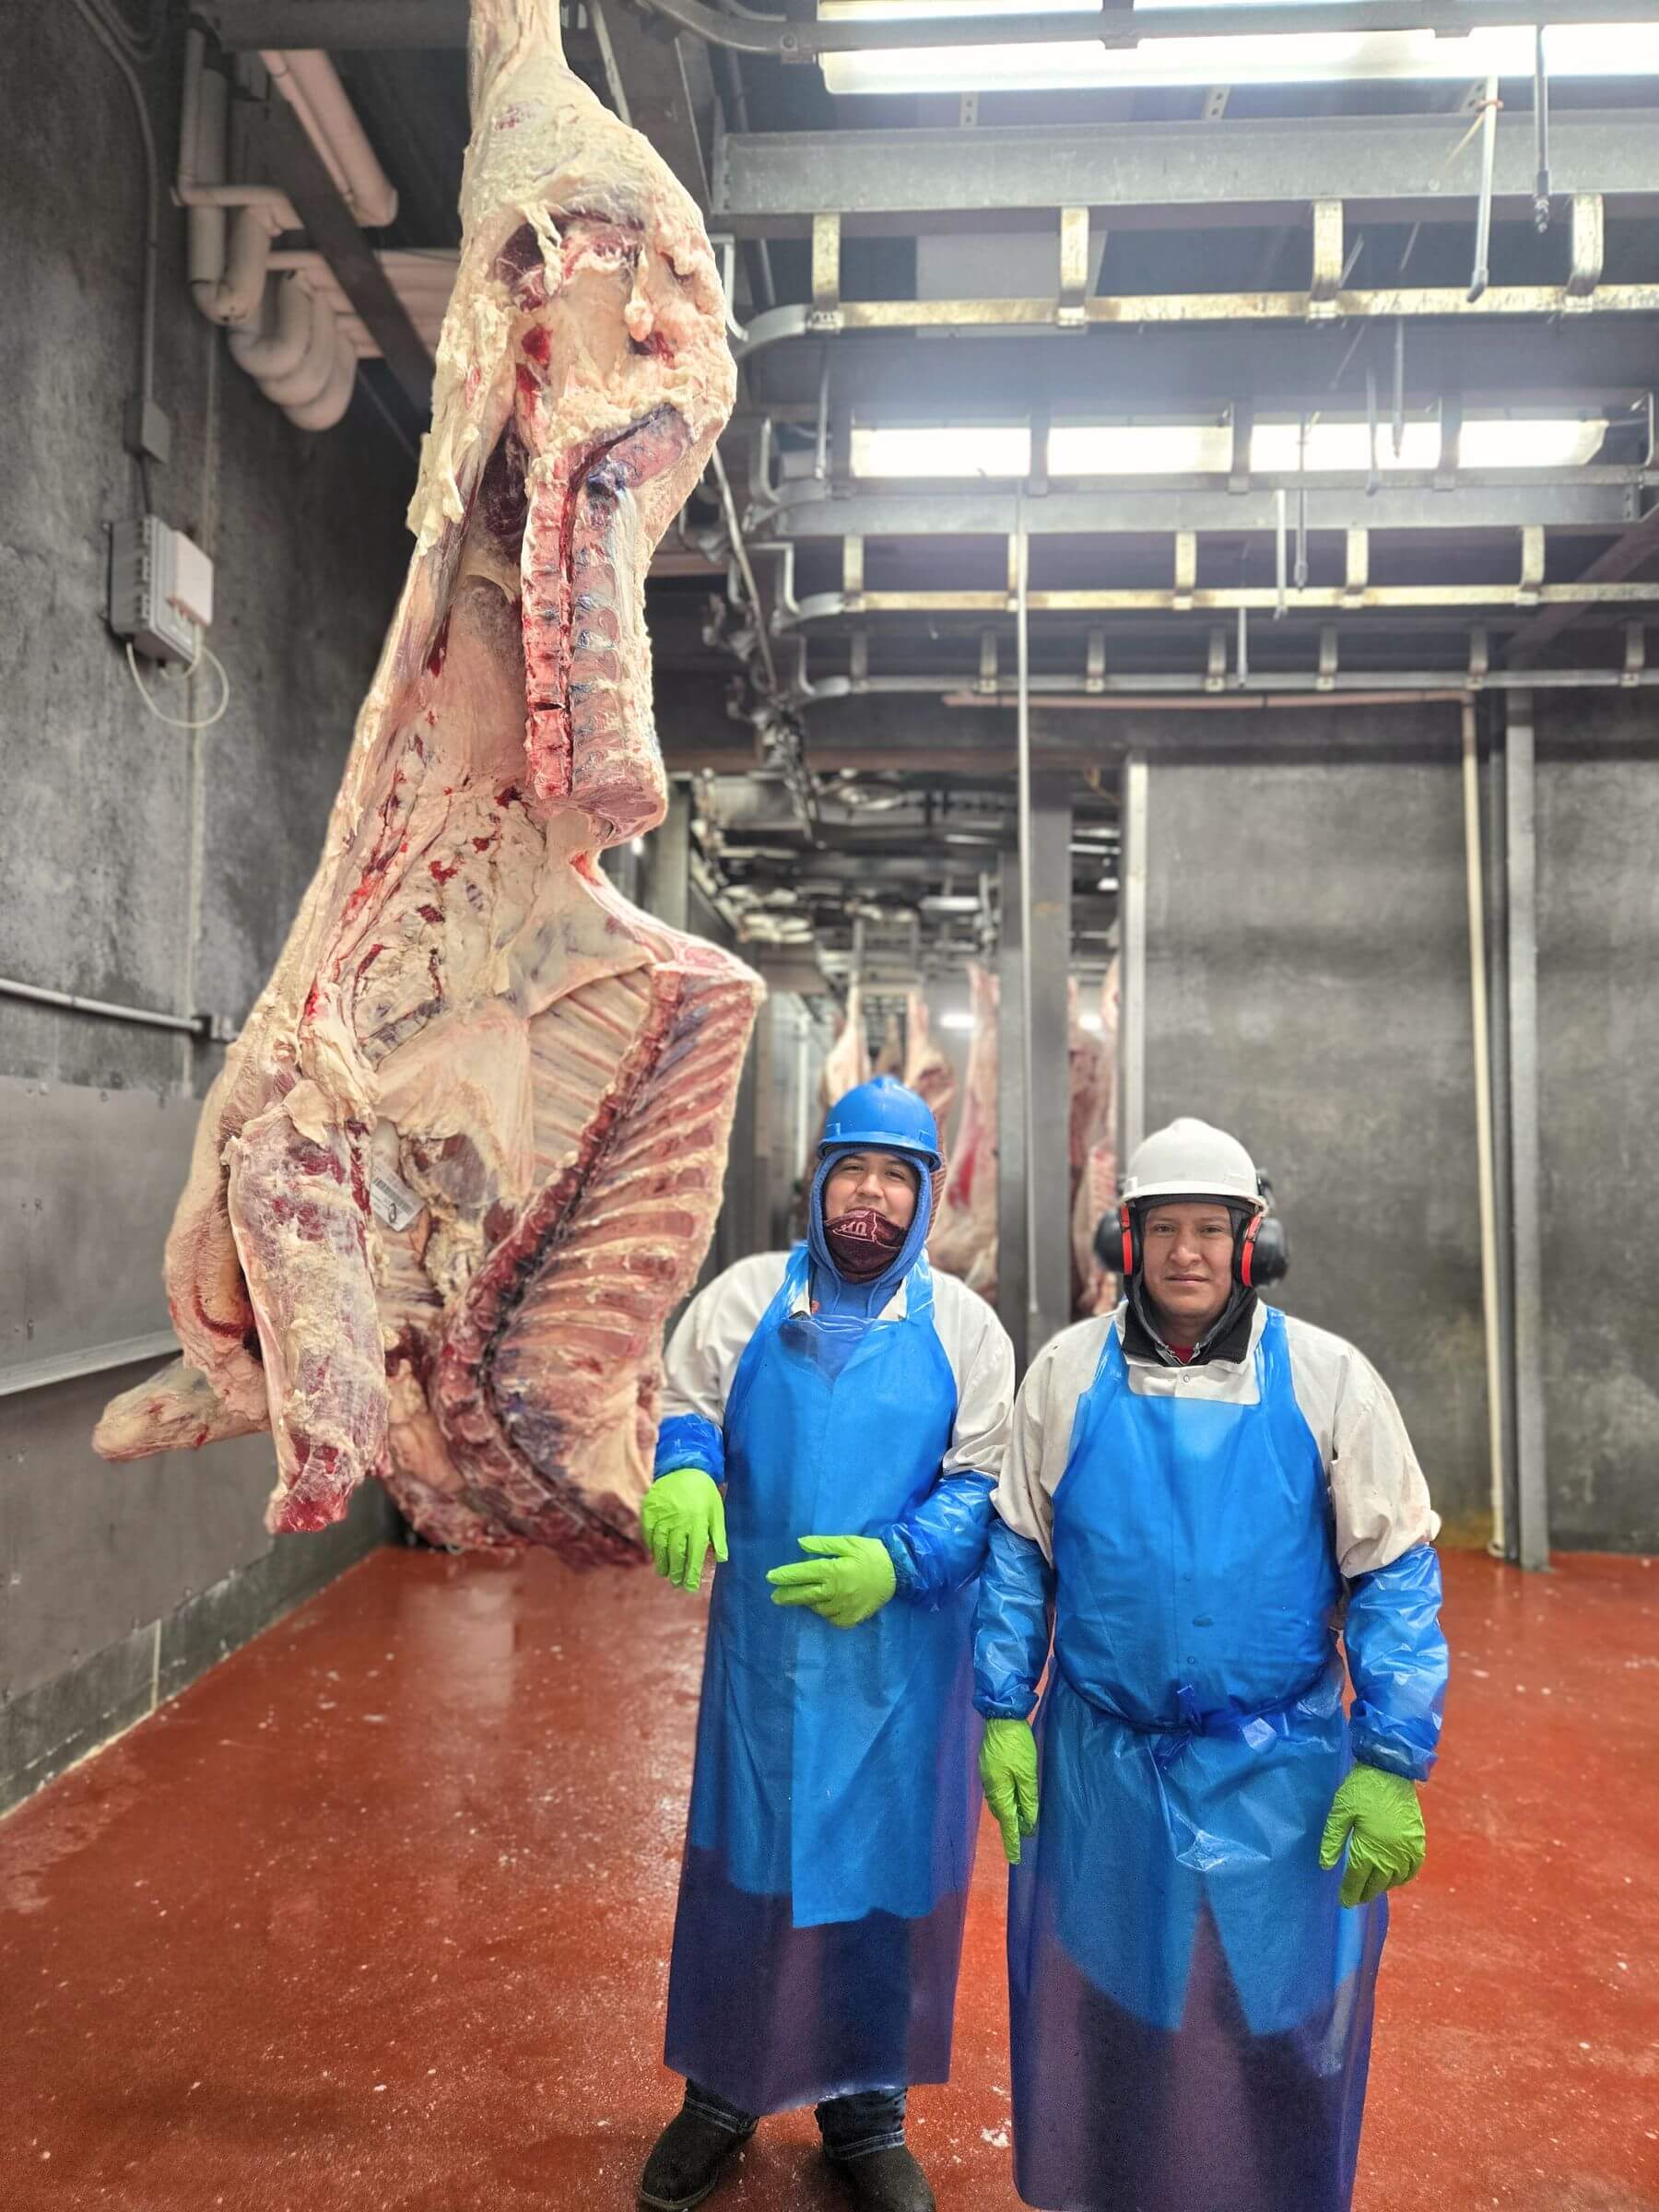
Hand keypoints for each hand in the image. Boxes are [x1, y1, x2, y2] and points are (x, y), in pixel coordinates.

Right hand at [640, 1467, 727, 1590]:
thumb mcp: (717, 1511)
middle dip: (677, 1572)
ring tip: (665, 1574)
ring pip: (661, 1546)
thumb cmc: (704, 1492)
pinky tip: (655, 1555)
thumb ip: (719, 1536)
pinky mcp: (650, 1511)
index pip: (694, 1554)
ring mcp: (663, 1516)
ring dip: (662, 1563)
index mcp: (698, 1522)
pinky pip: (649, 1534)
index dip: (691, 1572)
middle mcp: (680, 1521)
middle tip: (676, 1584)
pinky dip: (651, 1547)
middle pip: (676, 1553)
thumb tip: (722, 1559)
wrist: (684, 1467)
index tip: (690, 1586)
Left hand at [766, 1534, 895, 1627]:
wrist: (899, 1571)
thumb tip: (800, 1544)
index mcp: (833, 1571)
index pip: (802, 1574)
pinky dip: (826, 1614)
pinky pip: (833, 1619)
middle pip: (804, 1596)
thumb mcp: (848, 1542)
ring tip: (805, 1598)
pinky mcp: (853, 1618)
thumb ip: (823, 1545)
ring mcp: (844, 1607)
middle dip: (787, 1596)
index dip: (785, 1576)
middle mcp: (836, 1591)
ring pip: (818, 1608)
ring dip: (809, 1603)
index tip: (770, 1578)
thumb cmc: (871, 1553)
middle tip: (776, 1597)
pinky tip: (824, 1607)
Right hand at [979, 1718, 1039, 1864]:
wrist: (1000, 1716)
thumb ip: (1028, 1798)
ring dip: (1010, 1812)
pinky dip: (1006, 1798)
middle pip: (1002, 1813)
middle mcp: (989, 1786)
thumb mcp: (1027, 1772)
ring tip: (1022, 1819)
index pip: (1007, 1822)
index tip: (1015, 1858)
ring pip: (999, 1801)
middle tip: (1025, 1836)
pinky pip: (998, 1790)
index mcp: (998, 1790)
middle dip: (1012, 1826)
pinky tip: (1014, 1795)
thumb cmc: (1017, 1745)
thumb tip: (1028, 1822)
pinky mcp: (989, 1765)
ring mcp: (987, 1775)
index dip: (1013, 1840)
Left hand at [1319, 1762, 1426, 1907]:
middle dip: (1365, 1892)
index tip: (1344, 1901)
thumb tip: (1326, 1866)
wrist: (1390, 1770)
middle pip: (1377, 1883)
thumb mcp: (1340, 1811)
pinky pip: (1413, 1869)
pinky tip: (1394, 1878)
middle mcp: (1390, 1854)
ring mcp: (1407, 1849)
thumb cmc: (1361, 1788)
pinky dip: (1404, 1878)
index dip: (1350, 1892)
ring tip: (1371, 1888)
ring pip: (1395, 1879)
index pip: (1357, 1879)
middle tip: (1355, 1898)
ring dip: (1383, 1886)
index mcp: (1368, 1847)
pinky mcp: (1418, 1841)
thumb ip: (1332, 1840)